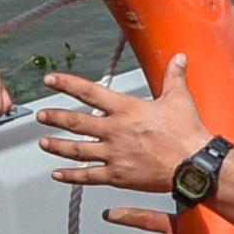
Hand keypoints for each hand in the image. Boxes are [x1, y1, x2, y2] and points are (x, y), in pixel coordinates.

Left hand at [32, 71, 197, 196]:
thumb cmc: (187, 131)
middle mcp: (115, 130)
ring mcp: (114, 154)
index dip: (67, 84)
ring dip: (57, 146)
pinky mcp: (118, 175)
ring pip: (78, 150)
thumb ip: (174, 76)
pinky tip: (58, 174)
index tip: (50, 80)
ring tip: (43, 142)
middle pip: (76, 122)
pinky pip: (89, 176)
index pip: (89, 92)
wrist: (193, 163)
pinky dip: (72, 176)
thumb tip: (179, 57)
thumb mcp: (179, 98)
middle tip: (41, 115)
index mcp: (126, 109)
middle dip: (55, 117)